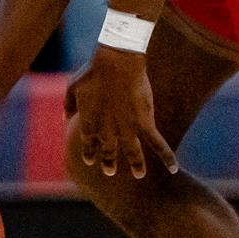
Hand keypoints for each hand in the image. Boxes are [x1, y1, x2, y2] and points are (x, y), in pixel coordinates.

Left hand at [65, 46, 176, 179]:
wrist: (116, 63)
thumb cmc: (93, 71)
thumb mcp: (73, 87)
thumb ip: (68, 105)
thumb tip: (65, 118)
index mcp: (90, 122)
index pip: (89, 143)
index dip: (90, 152)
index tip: (91, 161)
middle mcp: (108, 130)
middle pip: (108, 150)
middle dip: (108, 161)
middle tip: (109, 171)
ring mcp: (127, 128)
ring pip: (132, 152)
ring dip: (136, 164)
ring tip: (138, 174)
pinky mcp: (145, 122)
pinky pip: (157, 143)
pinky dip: (166, 156)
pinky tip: (173, 168)